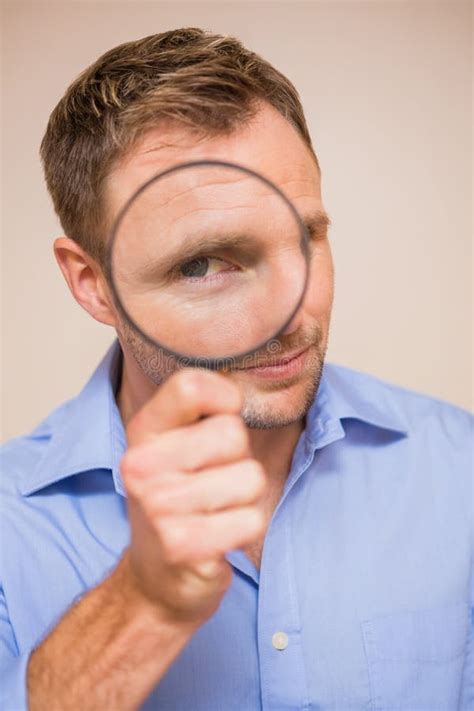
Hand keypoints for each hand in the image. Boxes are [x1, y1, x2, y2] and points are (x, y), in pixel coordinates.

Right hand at [120, 369, 267, 626]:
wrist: (157, 577)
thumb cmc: (179, 500)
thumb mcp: (176, 446)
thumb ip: (202, 409)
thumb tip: (239, 381)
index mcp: (143, 431)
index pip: (191, 386)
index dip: (225, 398)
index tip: (222, 418)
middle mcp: (141, 465)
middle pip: (232, 433)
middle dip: (238, 458)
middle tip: (212, 480)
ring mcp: (158, 506)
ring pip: (250, 478)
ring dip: (244, 498)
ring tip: (215, 510)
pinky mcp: (181, 545)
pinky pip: (252, 519)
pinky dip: (245, 528)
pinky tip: (218, 535)